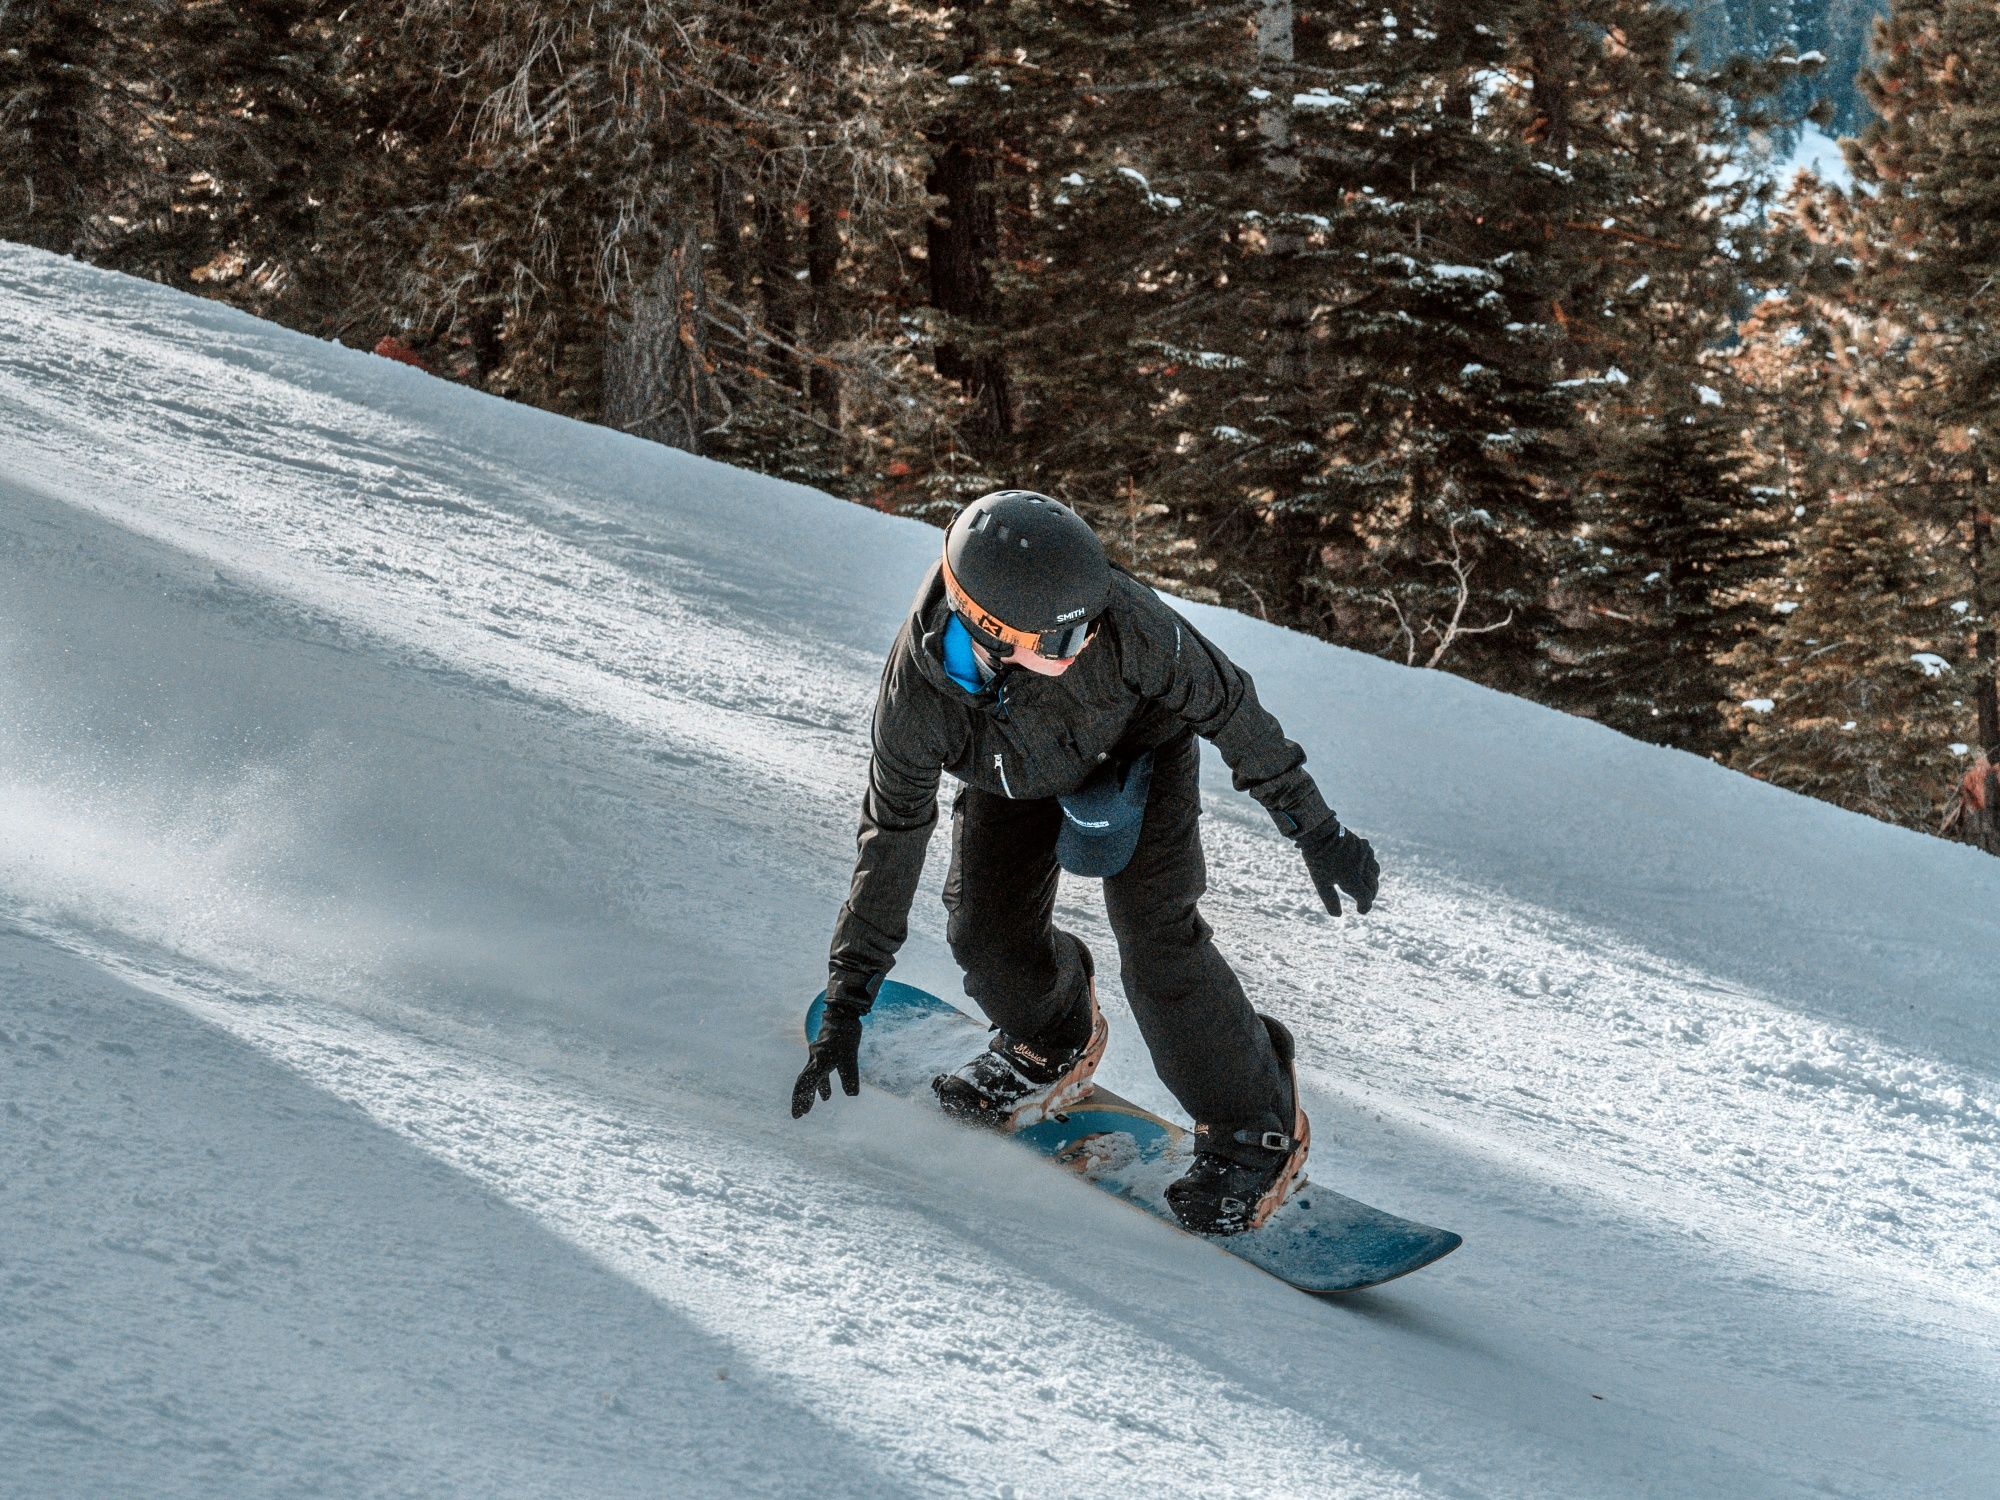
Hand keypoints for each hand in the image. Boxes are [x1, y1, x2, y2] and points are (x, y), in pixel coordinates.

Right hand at [792, 1000, 863, 1117]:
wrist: (843, 1013)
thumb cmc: (845, 1034)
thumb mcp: (850, 1056)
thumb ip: (850, 1075)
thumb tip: (852, 1094)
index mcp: (818, 1061)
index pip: (806, 1084)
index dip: (800, 1099)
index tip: (798, 1114)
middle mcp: (814, 1060)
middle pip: (804, 1083)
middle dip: (800, 1100)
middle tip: (797, 1116)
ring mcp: (818, 1057)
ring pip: (811, 1079)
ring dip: (810, 1094)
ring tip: (808, 1110)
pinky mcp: (824, 1055)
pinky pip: (820, 1073)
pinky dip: (822, 1085)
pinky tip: (827, 1097)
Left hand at [1298, 819, 1378, 916]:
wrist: (1319, 833)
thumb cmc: (1317, 859)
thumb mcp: (1321, 882)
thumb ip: (1330, 900)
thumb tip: (1338, 915)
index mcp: (1352, 879)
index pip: (1365, 898)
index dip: (1364, 906)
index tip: (1361, 910)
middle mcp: (1362, 868)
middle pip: (1373, 887)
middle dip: (1369, 896)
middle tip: (1364, 901)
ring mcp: (1365, 856)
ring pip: (1375, 873)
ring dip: (1372, 881)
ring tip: (1366, 885)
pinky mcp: (1364, 845)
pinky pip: (1372, 859)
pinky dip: (1370, 867)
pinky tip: (1364, 868)